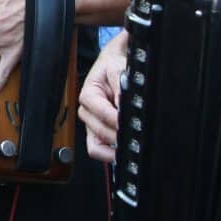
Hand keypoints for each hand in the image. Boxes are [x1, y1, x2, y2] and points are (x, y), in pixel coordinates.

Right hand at [78, 30, 128, 162]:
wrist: (110, 65)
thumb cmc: (112, 68)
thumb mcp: (118, 71)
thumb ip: (121, 89)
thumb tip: (124, 107)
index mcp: (88, 95)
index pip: (103, 114)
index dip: (118, 121)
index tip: (130, 125)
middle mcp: (85, 111)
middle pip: (100, 132)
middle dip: (119, 136)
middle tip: (135, 137)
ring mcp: (89, 124)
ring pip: (97, 144)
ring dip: (113, 147)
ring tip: (129, 145)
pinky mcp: (94, 132)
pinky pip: (96, 149)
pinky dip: (108, 154)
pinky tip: (120, 152)